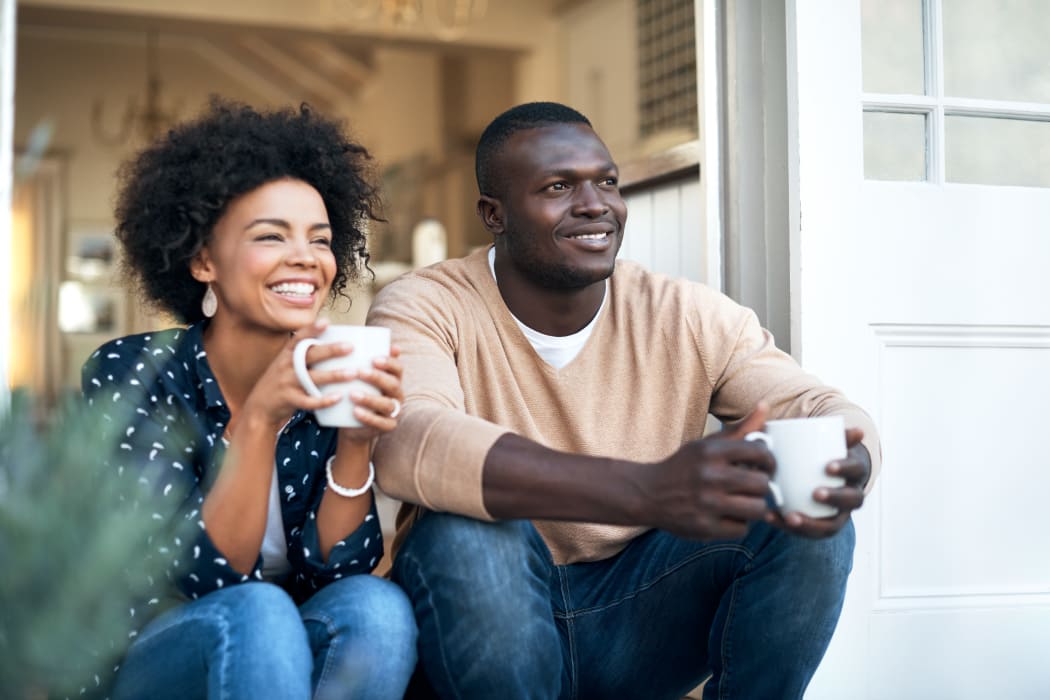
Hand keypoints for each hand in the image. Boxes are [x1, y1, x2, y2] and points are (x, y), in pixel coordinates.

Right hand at [237, 319, 351, 431]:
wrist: (259, 407)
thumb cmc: (282, 383)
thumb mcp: (287, 365)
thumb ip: (304, 356)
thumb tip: (334, 344)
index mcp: (287, 355)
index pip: (299, 338)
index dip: (312, 329)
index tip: (326, 321)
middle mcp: (285, 366)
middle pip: (309, 355)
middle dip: (330, 350)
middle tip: (350, 347)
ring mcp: (286, 382)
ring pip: (312, 378)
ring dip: (333, 375)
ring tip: (352, 373)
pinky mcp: (288, 400)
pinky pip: (308, 401)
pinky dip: (324, 400)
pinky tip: (338, 397)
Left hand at [338, 344, 403, 443]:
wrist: (352, 424)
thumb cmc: (355, 394)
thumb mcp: (357, 378)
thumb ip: (358, 361)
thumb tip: (353, 336)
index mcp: (394, 379)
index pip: (398, 368)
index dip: (389, 363)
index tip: (374, 358)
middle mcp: (397, 394)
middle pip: (393, 384)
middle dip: (377, 378)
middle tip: (359, 372)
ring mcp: (394, 412)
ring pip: (387, 404)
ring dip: (370, 398)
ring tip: (352, 394)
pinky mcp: (388, 426)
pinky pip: (381, 423)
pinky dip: (369, 417)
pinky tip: (355, 412)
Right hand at [644, 403, 774, 539]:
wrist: (648, 494)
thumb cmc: (684, 467)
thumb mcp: (707, 445)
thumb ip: (740, 429)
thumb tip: (765, 406)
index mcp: (711, 452)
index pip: (760, 453)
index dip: (769, 461)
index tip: (765, 466)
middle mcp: (709, 476)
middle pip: (762, 484)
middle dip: (761, 486)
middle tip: (753, 487)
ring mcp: (707, 504)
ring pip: (757, 509)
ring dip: (754, 507)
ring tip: (743, 502)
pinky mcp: (705, 527)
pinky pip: (742, 529)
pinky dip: (738, 524)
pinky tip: (727, 515)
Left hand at [765, 427, 869, 537]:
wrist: (825, 473)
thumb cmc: (823, 453)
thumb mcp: (828, 441)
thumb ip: (831, 431)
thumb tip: (850, 427)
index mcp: (854, 472)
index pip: (856, 470)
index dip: (845, 468)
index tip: (827, 466)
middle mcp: (851, 496)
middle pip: (851, 500)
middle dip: (835, 498)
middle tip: (815, 493)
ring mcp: (837, 514)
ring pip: (830, 525)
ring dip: (811, 523)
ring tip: (789, 516)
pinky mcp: (819, 526)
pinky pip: (808, 533)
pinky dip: (790, 527)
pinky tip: (770, 517)